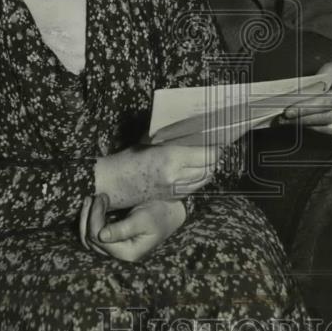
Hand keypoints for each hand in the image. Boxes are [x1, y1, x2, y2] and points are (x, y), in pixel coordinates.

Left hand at [80, 194, 185, 262]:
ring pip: (90, 238)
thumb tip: (101, 235)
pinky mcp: (115, 239)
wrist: (172, 211)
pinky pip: (96, 234)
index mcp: (128, 253)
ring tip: (91, 199)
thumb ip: (122, 229)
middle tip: (94, 196)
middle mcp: (120, 254)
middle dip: (88, 217)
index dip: (94, 217)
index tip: (101, 196)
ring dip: (87, 219)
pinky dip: (93, 221)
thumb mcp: (143, 219)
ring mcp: (117, 248)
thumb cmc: (161, 213)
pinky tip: (95, 205)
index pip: (99, 238)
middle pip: (91, 241)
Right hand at [94, 141, 221, 209]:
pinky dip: (198, 179)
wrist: (113, 183)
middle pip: (209, 168)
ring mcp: (175, 189)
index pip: (207, 155)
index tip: (218, 141)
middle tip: (215, 148)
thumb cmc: (128, 158)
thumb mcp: (150, 142)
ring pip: (204, 180)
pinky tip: (195, 171)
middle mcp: (176, 176)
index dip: (215, 148)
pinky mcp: (172, 198)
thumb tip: (192, 132)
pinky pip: (193, 188)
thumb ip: (172, 140)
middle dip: (214, 158)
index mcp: (171, 158)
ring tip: (208, 159)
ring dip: (208, 169)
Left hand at [280, 55, 331, 139]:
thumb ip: (316, 82)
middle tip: (285, 119)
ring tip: (295, 121)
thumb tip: (296, 98)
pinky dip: (323, 130)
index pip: (327, 102)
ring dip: (310, 126)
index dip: (305, 108)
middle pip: (327, 118)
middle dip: (303, 119)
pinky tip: (312, 124)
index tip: (288, 111)